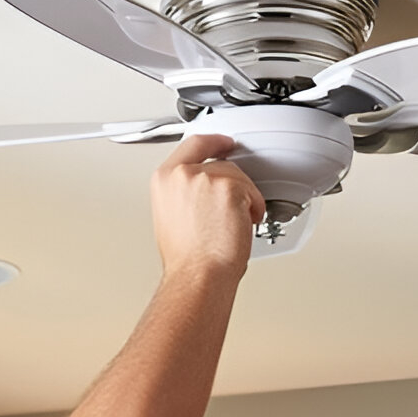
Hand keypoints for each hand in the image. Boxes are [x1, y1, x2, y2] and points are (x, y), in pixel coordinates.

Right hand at [150, 133, 265, 276]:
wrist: (198, 274)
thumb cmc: (187, 259)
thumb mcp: (171, 216)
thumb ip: (184, 194)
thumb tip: (202, 193)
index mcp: (164, 179)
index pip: (192, 145)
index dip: (213, 142)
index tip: (224, 143)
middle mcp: (182, 174)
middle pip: (220, 163)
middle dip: (232, 184)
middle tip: (234, 207)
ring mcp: (205, 178)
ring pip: (237, 176)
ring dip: (243, 199)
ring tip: (232, 225)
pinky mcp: (229, 187)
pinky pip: (251, 190)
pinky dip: (254, 208)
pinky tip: (242, 225)